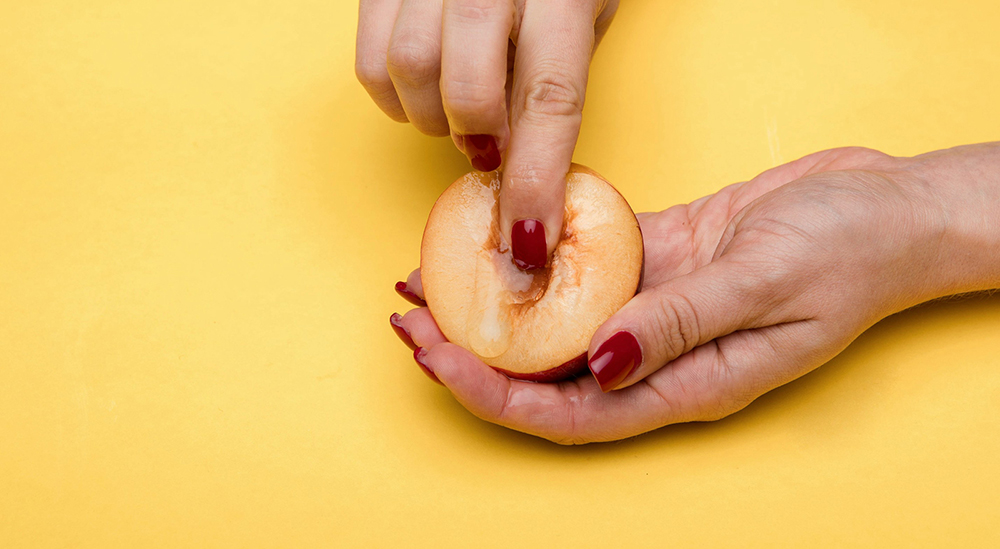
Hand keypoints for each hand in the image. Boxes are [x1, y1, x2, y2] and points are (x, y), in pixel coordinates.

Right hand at [356, 0, 618, 267]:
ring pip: (406, 71)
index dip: (535, 179)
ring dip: (435, 116)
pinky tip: (426, 84)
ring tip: (461, 106)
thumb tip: (518, 164)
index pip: (550, 97)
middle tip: (493, 140)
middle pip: (465, 87)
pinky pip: (368, 57)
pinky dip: (393, 94)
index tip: (527, 238)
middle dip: (478, 136)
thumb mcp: (587, 10)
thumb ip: (552, 78)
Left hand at [392, 144, 999, 442]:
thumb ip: (683, 324)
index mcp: (688, 384)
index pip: (570, 412)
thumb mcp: (769, 284)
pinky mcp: (661, 260)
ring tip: (430, 280)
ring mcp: (658, 309)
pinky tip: (498, 241)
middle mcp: (661, 355)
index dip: (495, 394)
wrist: (890, 207)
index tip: (436, 360)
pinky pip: (587, 265)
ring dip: (494, 305)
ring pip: (557, 320)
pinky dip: (539, 256)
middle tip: (410, 321)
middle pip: (548, 372)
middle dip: (472, 354)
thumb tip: (599, 362)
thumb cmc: (850, 251)